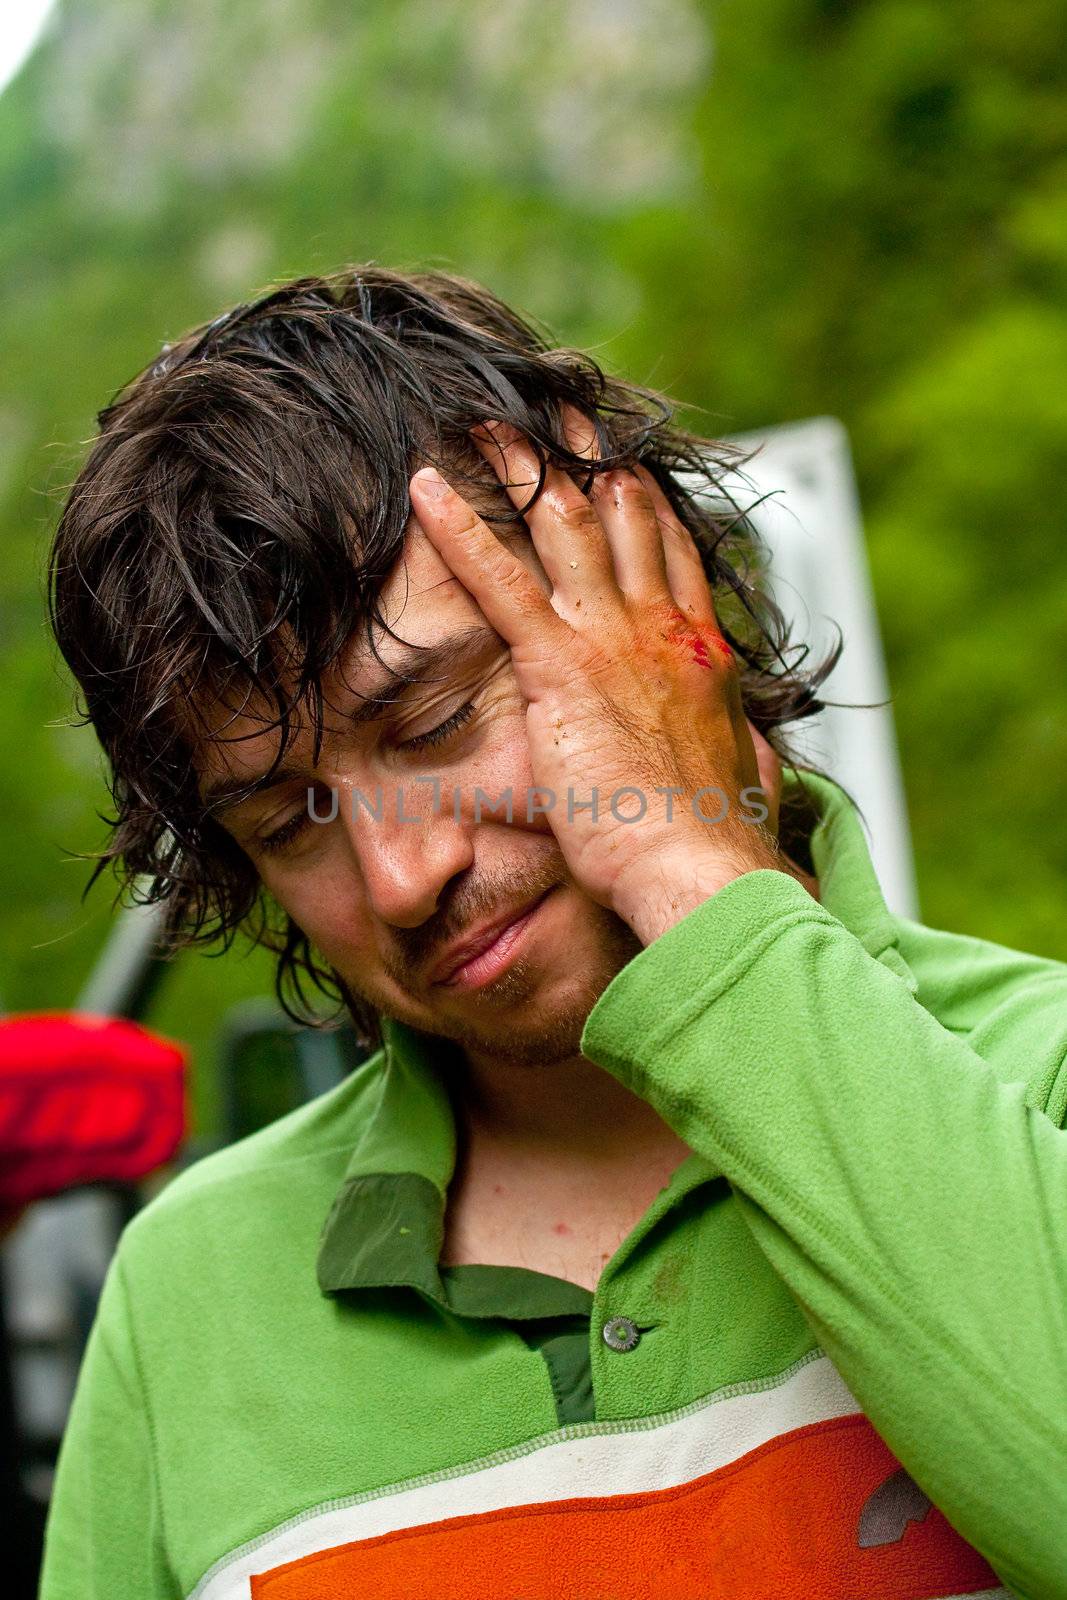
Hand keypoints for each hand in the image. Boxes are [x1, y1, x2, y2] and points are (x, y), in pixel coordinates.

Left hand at [407, 416, 784, 945]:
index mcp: (702, 652)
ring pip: (562, 524)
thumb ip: (751, 753)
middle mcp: (663, 626)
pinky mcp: (561, 666)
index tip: (623, 468)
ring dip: (523, 467)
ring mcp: (613, 637)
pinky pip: (500, 578)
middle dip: (588, 459)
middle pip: (623, 515)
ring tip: (489, 425)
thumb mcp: (752, 781)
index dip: (644, 504)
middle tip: (560, 414)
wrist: (702, 868)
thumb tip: (762, 754)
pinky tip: (426, 487)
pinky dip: (460, 528)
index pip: (673, 555)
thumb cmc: (718, 841)